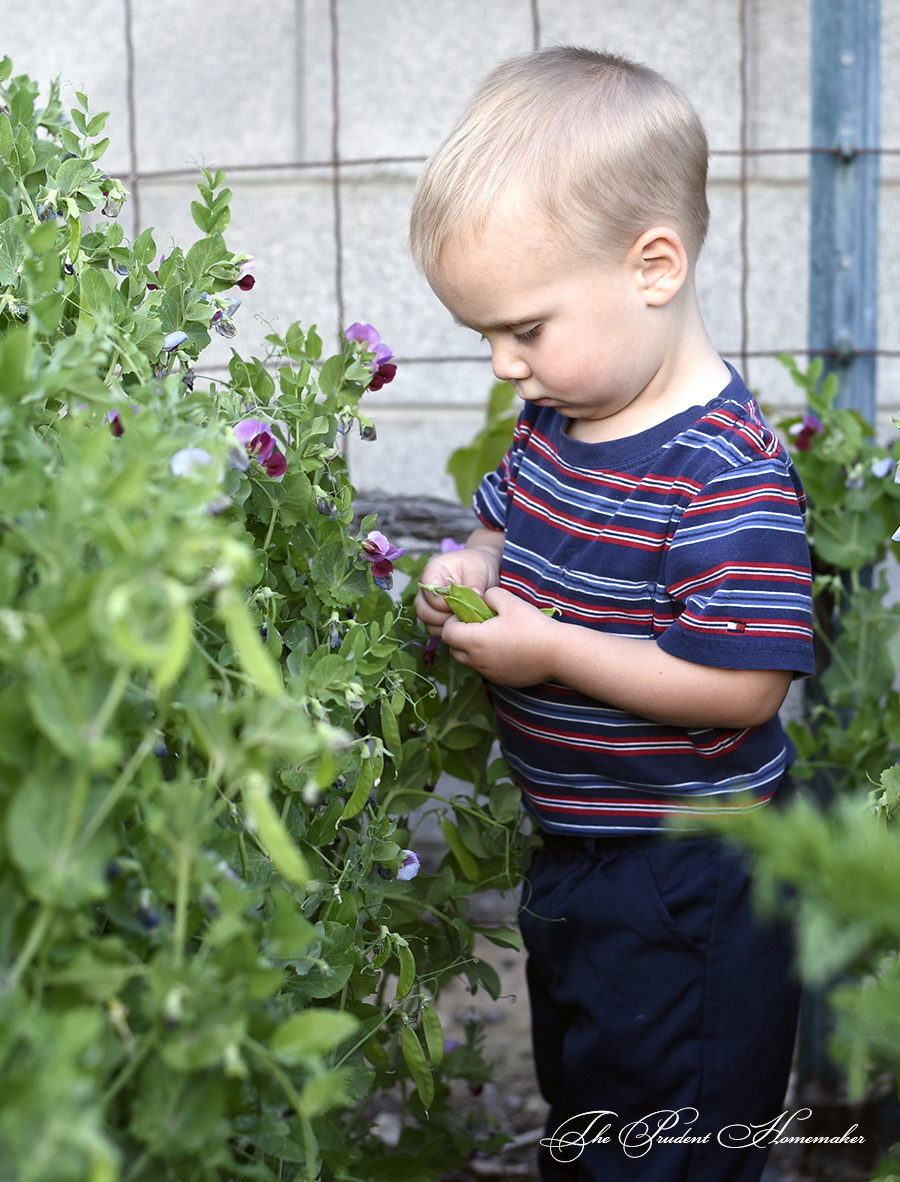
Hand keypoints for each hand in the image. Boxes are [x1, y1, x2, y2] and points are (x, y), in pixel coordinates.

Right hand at [414, 529, 502, 637]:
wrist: (481, 572)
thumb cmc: (477, 566)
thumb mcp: (478, 568)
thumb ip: (475, 581)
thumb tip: (476, 595)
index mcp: (432, 572)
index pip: (429, 592)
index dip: (444, 602)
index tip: (462, 603)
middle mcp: (425, 590)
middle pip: (423, 611)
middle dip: (445, 618)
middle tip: (465, 616)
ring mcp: (428, 605)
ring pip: (428, 624)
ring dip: (447, 627)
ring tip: (466, 621)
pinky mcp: (435, 618)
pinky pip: (436, 631)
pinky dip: (449, 633)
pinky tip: (464, 627)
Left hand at [442, 587, 557, 685]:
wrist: (557, 653)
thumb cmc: (533, 625)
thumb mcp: (510, 601)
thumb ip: (490, 595)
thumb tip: (482, 598)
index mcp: (475, 640)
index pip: (447, 633)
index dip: (453, 622)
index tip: (468, 615)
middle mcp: (477, 660)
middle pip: (453, 650)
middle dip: (458, 637)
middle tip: (476, 625)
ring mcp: (489, 673)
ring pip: (468, 662)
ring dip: (472, 649)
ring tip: (491, 636)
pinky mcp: (500, 680)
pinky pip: (484, 669)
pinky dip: (486, 660)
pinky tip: (504, 649)